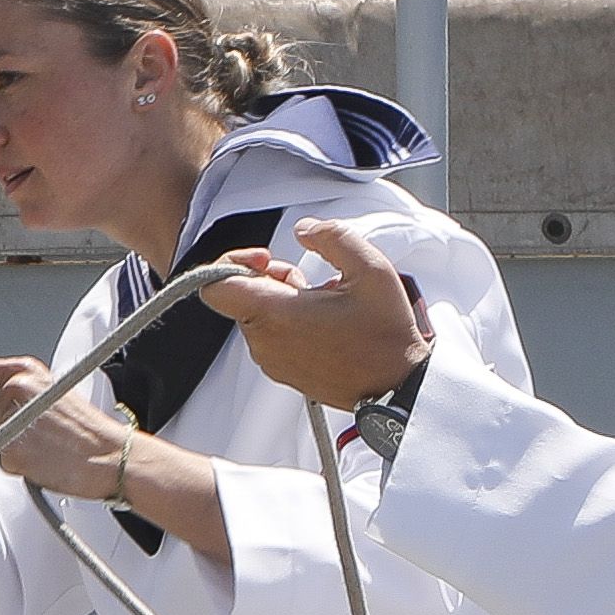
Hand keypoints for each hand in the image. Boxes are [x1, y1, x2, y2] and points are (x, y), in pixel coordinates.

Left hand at [0, 353, 145, 505]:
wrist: (110, 455)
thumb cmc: (81, 424)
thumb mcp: (44, 384)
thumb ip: (4, 375)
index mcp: (23, 370)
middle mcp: (15, 390)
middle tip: (17, 427)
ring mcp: (13, 420)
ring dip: (3, 441)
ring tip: (37, 440)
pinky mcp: (13, 451)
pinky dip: (15, 462)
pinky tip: (40, 456)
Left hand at [203, 224, 424, 408]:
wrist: (399, 386)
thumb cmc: (385, 333)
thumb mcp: (369, 268)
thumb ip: (331, 237)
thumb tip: (303, 229)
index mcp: (276, 315)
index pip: (215, 286)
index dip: (233, 261)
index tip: (266, 258)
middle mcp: (266, 342)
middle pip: (240, 297)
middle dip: (269, 278)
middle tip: (306, 279)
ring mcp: (273, 362)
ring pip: (256, 316)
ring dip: (281, 300)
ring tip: (322, 301)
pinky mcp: (283, 372)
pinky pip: (270, 337)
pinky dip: (288, 322)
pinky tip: (323, 321)